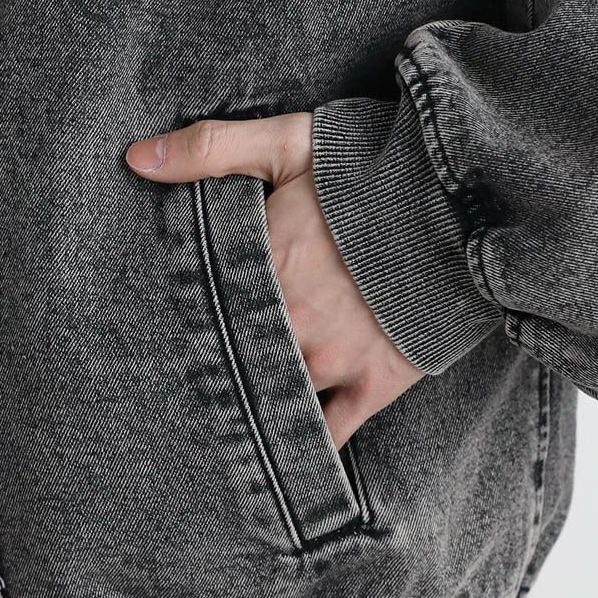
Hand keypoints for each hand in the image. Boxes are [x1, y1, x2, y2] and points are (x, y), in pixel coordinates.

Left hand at [126, 113, 424, 448]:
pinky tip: (284, 455)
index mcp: (263, 266)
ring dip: (257, 402)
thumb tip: (136, 159)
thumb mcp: (289, 141)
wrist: (461, 203)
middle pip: (236, 361)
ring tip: (229, 420)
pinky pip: (332, 431)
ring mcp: (334, 358)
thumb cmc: (371, 171)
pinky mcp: (375, 382)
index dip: (186, 325)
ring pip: (276, 397)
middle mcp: (292, 321)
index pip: (205, 309)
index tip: (163, 337)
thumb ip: (212, 149)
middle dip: (215, 370)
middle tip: (186, 385)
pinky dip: (308, 446)